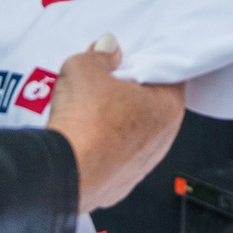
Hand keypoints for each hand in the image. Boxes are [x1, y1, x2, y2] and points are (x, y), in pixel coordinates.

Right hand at [45, 37, 185, 211]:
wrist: (64, 172)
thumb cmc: (86, 122)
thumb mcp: (86, 67)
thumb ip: (101, 54)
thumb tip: (107, 49)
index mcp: (168, 106)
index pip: (167, 75)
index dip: (144, 62)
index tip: (125, 58)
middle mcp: (163, 139)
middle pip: (148, 104)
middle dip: (127, 92)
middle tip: (102, 81)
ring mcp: (142, 165)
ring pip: (131, 133)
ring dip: (113, 121)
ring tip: (86, 109)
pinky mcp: (120, 184)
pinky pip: (113, 157)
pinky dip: (101, 146)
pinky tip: (81, 136)